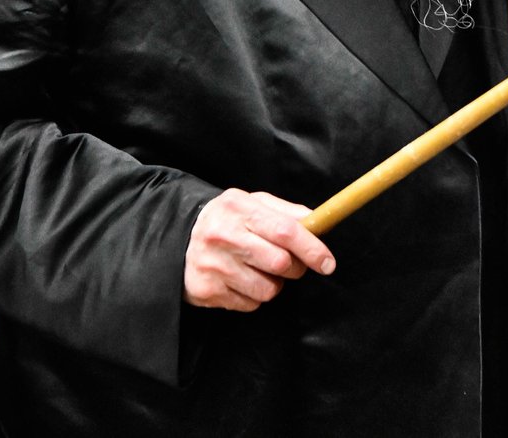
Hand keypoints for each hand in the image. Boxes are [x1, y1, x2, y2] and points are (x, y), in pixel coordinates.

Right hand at [184, 188, 334, 310]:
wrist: (180, 238)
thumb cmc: (227, 220)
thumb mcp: (252, 204)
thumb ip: (285, 212)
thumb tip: (318, 221)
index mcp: (239, 207)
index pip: (285, 230)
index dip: (312, 248)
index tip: (328, 262)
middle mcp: (223, 234)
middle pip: (280, 262)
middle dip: (295, 268)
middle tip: (289, 264)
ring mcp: (213, 264)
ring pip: (267, 289)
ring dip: (274, 284)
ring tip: (259, 269)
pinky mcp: (206, 290)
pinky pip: (250, 304)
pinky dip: (254, 296)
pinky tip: (240, 280)